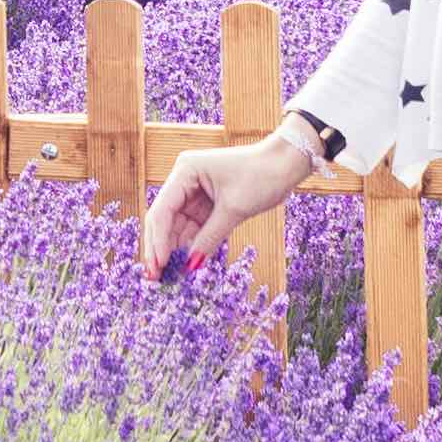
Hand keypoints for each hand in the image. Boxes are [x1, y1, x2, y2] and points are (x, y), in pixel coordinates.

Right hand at [142, 125, 312, 280]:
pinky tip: (185, 264)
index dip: (158, 240)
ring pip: (176, 226)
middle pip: (164, 219)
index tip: (158, 266)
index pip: (163, 210)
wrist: (286, 164)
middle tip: (154, 277)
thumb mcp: (234, 210)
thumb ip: (210, 238)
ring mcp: (194, 192)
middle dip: (160, 247)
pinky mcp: (206, 203)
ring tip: (167, 276)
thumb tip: (191, 266)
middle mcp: (184, 180)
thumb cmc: (261, 176)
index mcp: (185, 171)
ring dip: (173, 249)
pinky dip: (190, 244)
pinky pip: (193, 227)